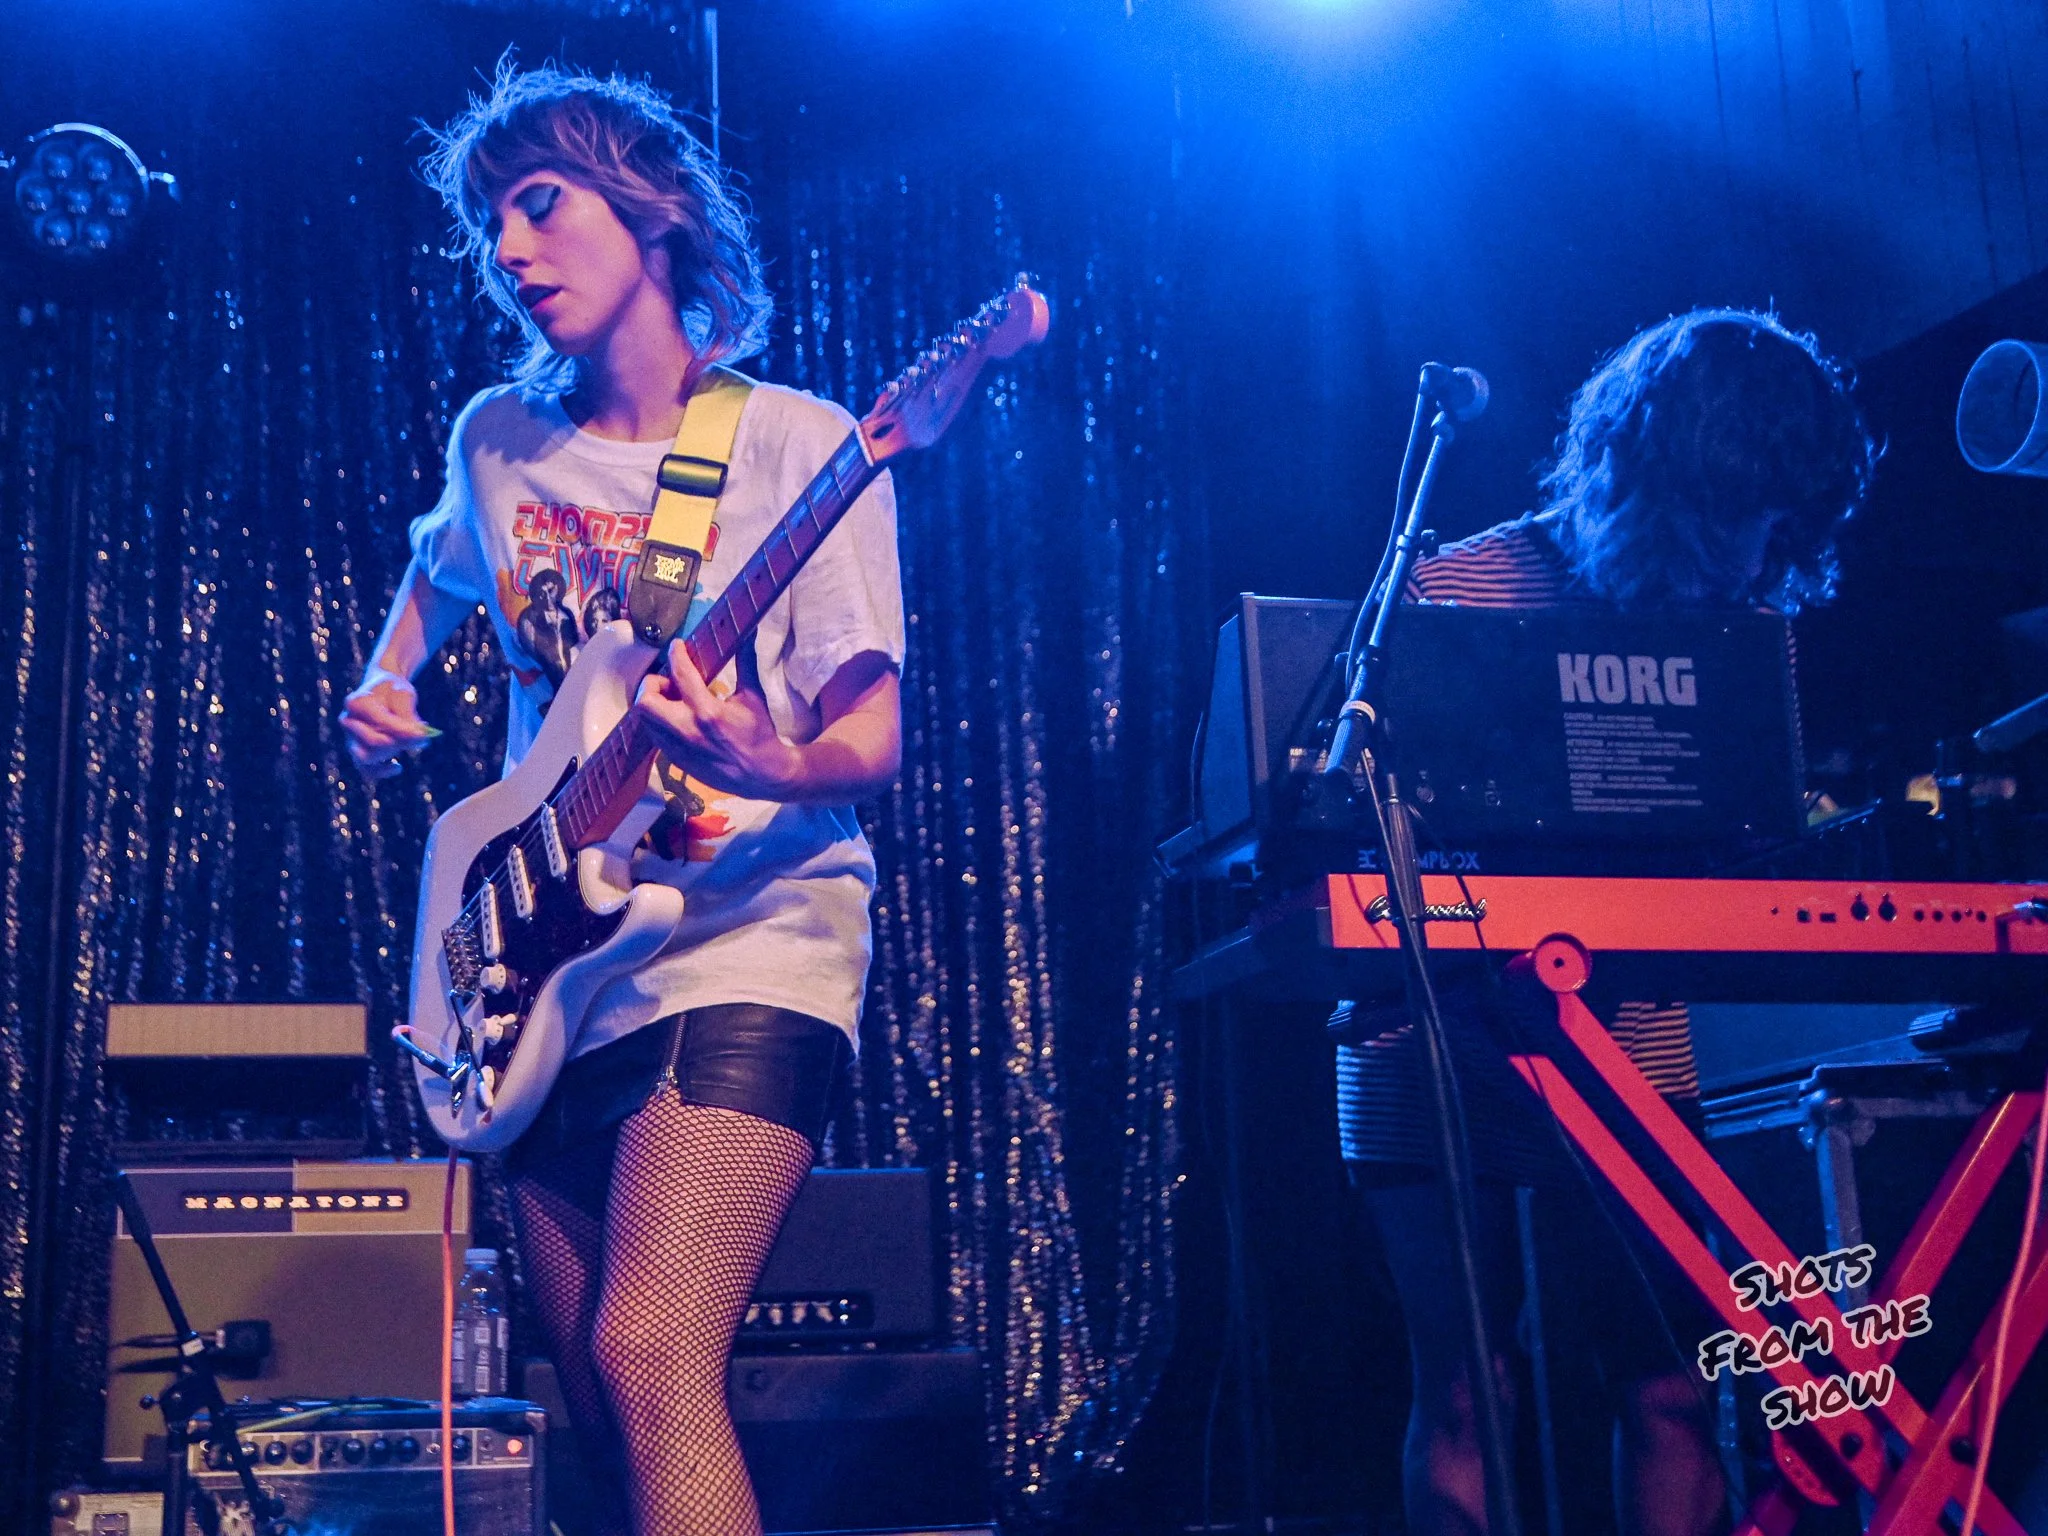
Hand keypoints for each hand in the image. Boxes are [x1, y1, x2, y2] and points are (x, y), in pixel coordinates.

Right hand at [339, 674, 438, 780]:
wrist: (383, 692)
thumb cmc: (394, 692)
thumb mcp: (403, 695)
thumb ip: (409, 716)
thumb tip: (421, 737)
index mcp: (356, 702)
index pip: (380, 721)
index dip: (403, 729)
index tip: (423, 732)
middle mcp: (348, 721)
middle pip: (374, 741)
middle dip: (400, 742)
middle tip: (418, 736)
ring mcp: (350, 738)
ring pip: (367, 758)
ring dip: (391, 754)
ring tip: (406, 743)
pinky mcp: (357, 752)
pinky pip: (365, 770)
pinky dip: (382, 771)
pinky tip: (398, 766)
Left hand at [631, 641, 800, 799]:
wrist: (762, 775)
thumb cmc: (760, 734)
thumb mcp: (753, 697)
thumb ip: (745, 663)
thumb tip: (747, 633)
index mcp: (709, 712)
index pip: (681, 675)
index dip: (676, 655)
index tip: (677, 646)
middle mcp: (688, 731)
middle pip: (645, 702)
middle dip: (652, 685)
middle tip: (669, 682)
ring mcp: (679, 749)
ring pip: (645, 720)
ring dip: (654, 704)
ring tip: (673, 700)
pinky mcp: (676, 761)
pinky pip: (655, 735)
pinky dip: (661, 721)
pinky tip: (678, 718)